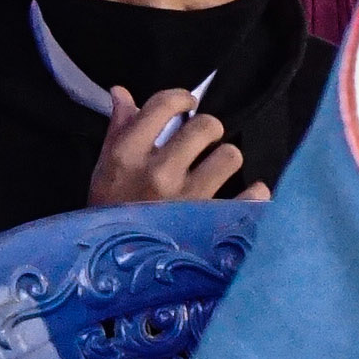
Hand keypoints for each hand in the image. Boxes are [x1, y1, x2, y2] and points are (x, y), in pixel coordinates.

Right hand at [87, 86, 266, 207]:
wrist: (112, 265)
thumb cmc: (109, 212)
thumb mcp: (104, 169)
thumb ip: (118, 129)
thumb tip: (122, 93)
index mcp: (127, 155)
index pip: (162, 105)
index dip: (181, 98)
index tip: (187, 104)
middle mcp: (158, 174)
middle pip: (205, 127)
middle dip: (208, 129)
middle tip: (203, 140)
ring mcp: (187, 200)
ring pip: (229, 156)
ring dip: (225, 159)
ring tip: (217, 168)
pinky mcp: (209, 224)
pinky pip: (249, 199)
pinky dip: (254, 194)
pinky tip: (251, 193)